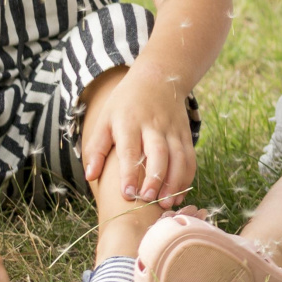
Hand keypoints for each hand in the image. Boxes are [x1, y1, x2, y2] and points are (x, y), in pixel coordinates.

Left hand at [82, 67, 196, 205]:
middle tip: (148, 200)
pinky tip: (179, 194)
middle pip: (159, 153)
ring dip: (175, 181)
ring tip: (167, 203)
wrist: (158, 78)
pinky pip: (190, 157)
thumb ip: (96, 148)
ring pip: (179, 157)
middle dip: (156, 178)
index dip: (129, 172)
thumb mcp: (105, 119)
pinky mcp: (185, 133)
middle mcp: (154, 126)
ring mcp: (173, 129)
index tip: (127, 194)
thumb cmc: (125, 103)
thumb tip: (91, 176)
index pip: (130, 150)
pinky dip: (187, 177)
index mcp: (130, 122)